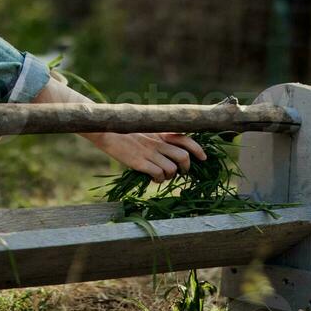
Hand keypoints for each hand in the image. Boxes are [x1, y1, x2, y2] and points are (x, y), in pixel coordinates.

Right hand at [85, 130, 206, 181]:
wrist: (107, 131)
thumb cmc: (124, 132)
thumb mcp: (146, 130)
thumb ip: (158, 137)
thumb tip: (171, 148)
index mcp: (160, 133)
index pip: (186, 138)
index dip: (198, 149)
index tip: (203, 158)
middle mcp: (158, 142)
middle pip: (183, 156)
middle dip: (186, 168)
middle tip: (181, 172)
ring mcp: (149, 153)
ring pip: (172, 168)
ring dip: (170, 176)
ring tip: (162, 175)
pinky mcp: (140, 162)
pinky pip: (158, 175)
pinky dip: (158, 179)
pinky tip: (152, 177)